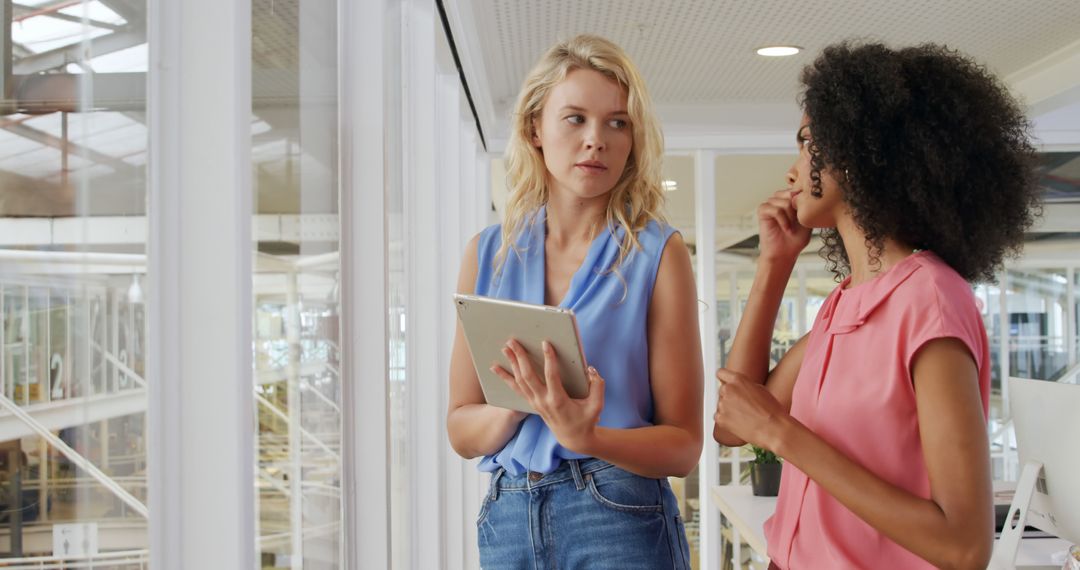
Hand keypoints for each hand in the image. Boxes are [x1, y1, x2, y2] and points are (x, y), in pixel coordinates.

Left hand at [491, 339, 603, 453]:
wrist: (573, 438)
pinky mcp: (532, 403)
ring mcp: (535, 403)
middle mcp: (543, 401)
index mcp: (558, 400)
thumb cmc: (586, 420)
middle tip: (514, 341)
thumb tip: (591, 370)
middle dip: (520, 357)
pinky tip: (496, 368)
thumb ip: (597, 386)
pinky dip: (505, 377)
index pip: (551, 376)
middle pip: (527, 376)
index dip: (549, 359)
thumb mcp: (597, 405)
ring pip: (519, 381)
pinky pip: (516, 388)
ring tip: (505, 348)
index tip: (546, 344)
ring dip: (511, 364)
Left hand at [714, 368, 788, 450]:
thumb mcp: (760, 389)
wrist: (773, 429)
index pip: (721, 373)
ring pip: (721, 404)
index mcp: (737, 380)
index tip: (725, 383)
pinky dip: (726, 420)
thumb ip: (744, 385)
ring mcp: (722, 404)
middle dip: (729, 396)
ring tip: (744, 415)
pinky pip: (719, 416)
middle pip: (722, 390)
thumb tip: (736, 386)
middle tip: (742, 405)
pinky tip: (739, 422)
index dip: (724, 379)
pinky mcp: (720, 418)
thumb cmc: (771, 410)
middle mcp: (727, 389)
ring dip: (728, 408)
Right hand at [757, 189, 811, 263]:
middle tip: (797, 223)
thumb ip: (806, 205)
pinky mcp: (763, 211)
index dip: (803, 201)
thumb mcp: (807, 219)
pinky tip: (785, 229)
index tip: (805, 215)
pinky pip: (775, 210)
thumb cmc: (796, 239)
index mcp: (789, 199)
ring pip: (784, 202)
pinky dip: (783, 220)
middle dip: (796, 210)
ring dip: (790, 217)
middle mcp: (779, 199)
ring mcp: (770, 204)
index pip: (797, 189)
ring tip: (790, 228)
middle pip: (791, 194)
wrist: (785, 253)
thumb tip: (801, 193)